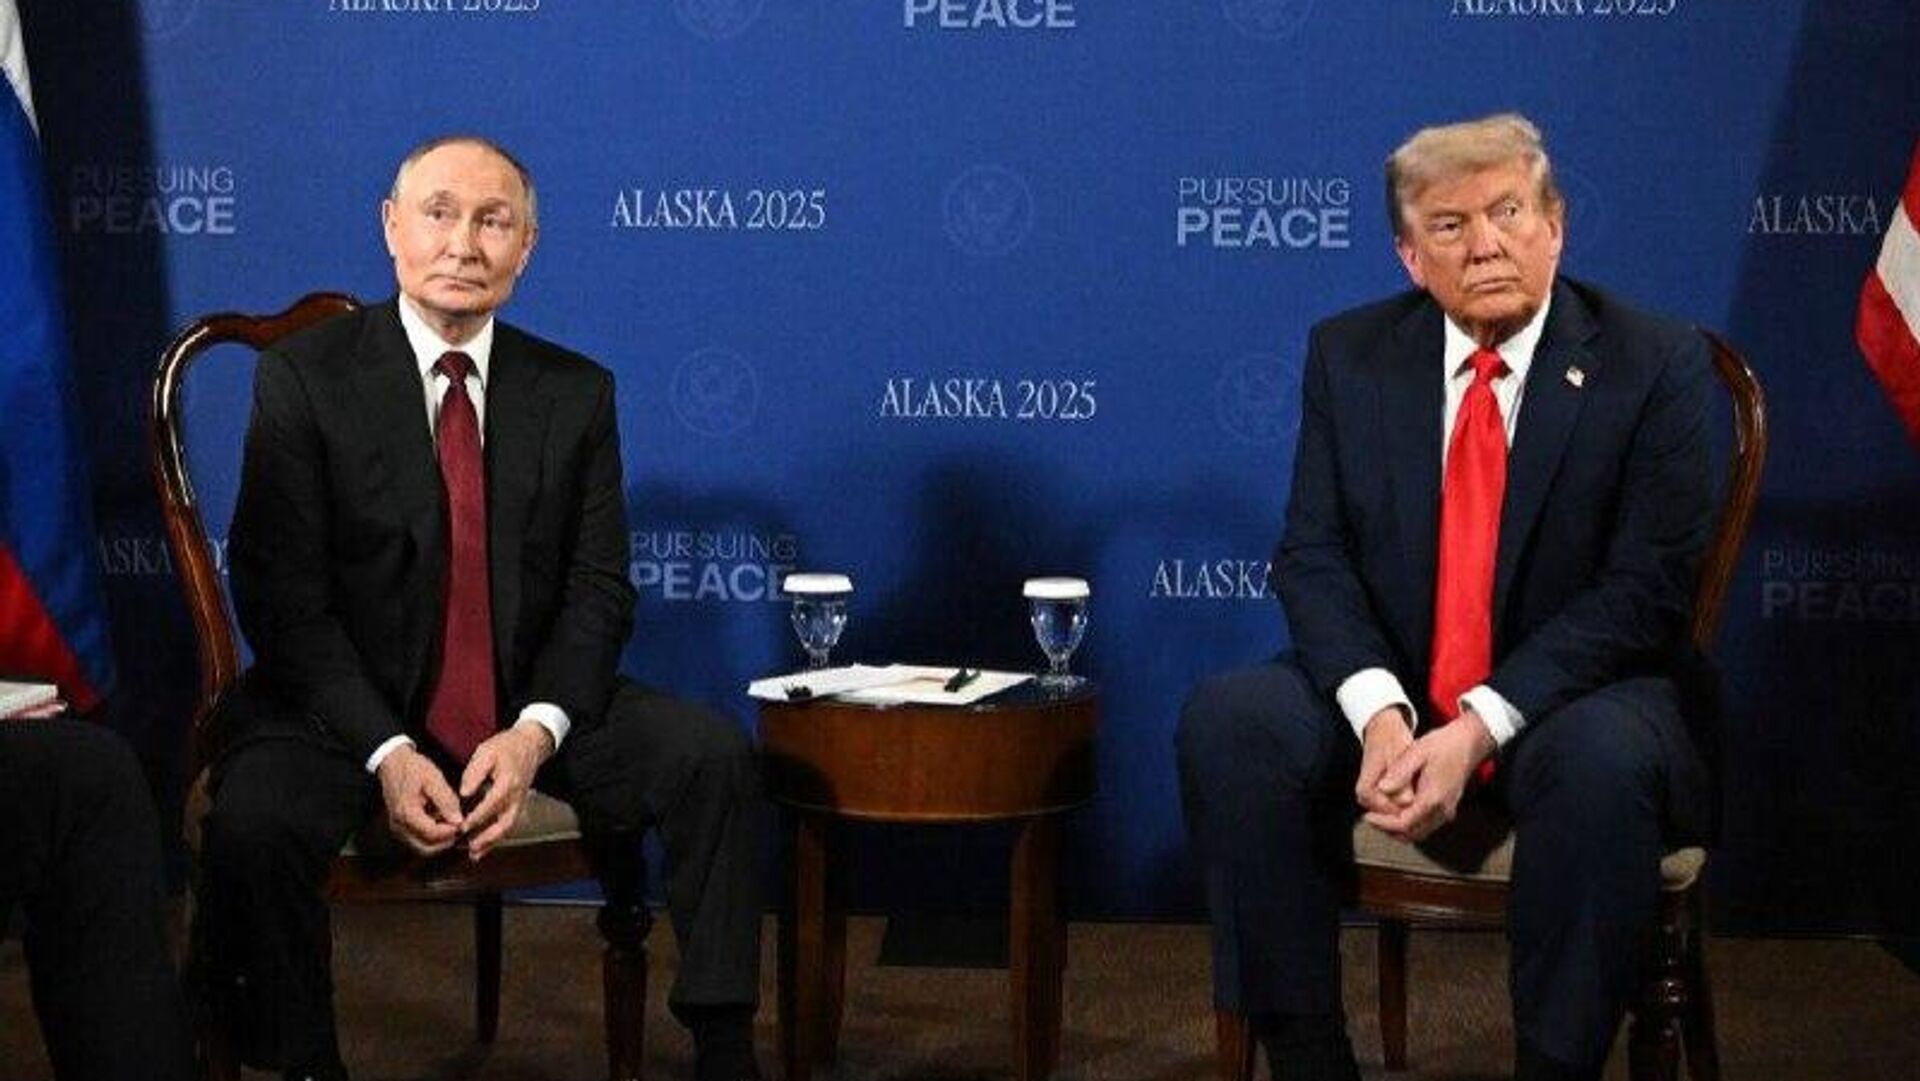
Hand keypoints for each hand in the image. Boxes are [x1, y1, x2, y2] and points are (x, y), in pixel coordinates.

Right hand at [375, 745, 463, 854]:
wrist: (392, 763)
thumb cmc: (413, 768)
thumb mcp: (433, 778)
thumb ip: (446, 800)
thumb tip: (458, 821)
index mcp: (407, 813)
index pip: (432, 834)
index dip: (451, 832)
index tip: (464, 822)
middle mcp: (399, 825)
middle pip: (426, 849)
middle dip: (446, 842)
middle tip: (460, 828)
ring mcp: (398, 829)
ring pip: (422, 848)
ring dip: (439, 842)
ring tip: (452, 824)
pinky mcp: (400, 828)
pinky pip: (418, 841)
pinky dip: (432, 838)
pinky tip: (442, 822)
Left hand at [458, 721, 553, 860]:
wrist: (530, 744)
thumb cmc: (506, 747)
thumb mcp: (486, 752)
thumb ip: (474, 772)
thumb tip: (464, 792)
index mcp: (508, 782)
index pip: (492, 804)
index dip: (477, 817)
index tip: (462, 826)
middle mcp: (516, 796)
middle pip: (504, 823)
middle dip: (487, 838)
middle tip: (469, 847)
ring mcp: (519, 803)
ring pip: (507, 828)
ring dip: (491, 842)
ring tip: (475, 854)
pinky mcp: (517, 805)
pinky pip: (508, 825)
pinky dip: (496, 838)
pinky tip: (483, 846)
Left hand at [1363, 710, 1495, 842]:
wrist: (1469, 743)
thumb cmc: (1443, 744)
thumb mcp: (1417, 752)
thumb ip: (1399, 772)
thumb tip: (1382, 789)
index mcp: (1433, 798)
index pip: (1403, 824)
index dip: (1382, 823)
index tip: (1366, 815)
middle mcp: (1442, 811)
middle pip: (1410, 834)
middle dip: (1388, 829)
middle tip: (1370, 818)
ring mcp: (1447, 812)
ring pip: (1418, 833)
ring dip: (1398, 829)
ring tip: (1380, 816)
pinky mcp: (1447, 810)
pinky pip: (1425, 826)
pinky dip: (1409, 825)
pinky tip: (1396, 812)